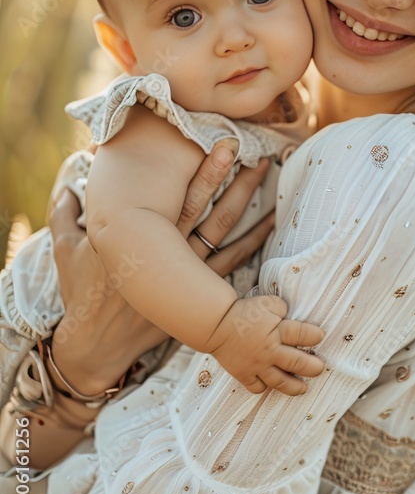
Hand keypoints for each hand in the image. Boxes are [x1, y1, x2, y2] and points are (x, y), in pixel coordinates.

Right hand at [48, 143, 267, 395]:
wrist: (97, 345)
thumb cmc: (82, 296)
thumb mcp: (66, 252)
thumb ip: (63, 214)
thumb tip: (65, 183)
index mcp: (143, 238)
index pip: (182, 199)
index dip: (206, 174)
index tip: (226, 148)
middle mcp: (171, 256)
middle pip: (213, 214)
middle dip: (237, 185)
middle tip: (261, 158)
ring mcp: (188, 278)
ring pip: (228, 239)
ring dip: (252, 212)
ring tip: (273, 188)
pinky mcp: (196, 297)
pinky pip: (232, 267)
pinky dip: (252, 246)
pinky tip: (269, 227)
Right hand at [211, 296, 325, 395]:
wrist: (216, 325)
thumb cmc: (243, 311)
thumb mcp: (267, 302)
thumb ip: (282, 309)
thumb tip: (291, 315)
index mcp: (277, 330)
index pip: (303, 335)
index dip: (314, 336)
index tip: (321, 337)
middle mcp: (270, 351)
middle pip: (298, 363)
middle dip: (313, 368)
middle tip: (320, 368)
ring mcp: (257, 366)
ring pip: (281, 382)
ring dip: (295, 387)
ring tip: (303, 388)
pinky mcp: (244, 375)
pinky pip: (258, 387)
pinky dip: (265, 387)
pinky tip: (271, 384)